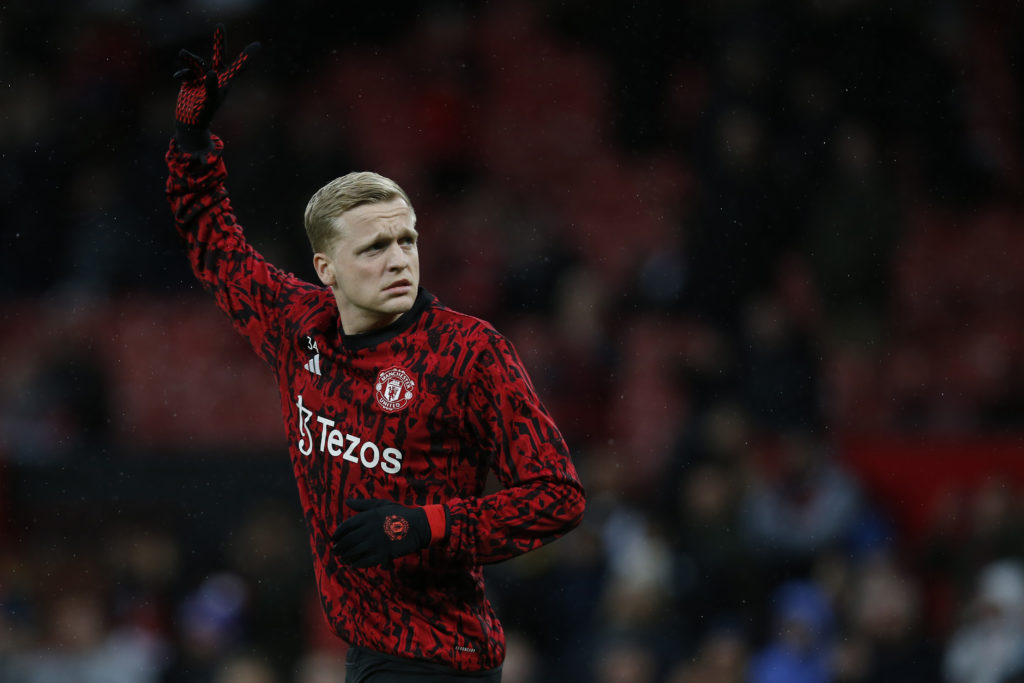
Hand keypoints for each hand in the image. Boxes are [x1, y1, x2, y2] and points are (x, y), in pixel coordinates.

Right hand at [173, 24, 259, 149]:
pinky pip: (186, 71)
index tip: (258, 45)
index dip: (247, 55)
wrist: (190, 122)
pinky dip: (182, 74)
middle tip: (220, 25)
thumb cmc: (204, 113)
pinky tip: (178, 78)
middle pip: (218, 55)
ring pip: (197, 62)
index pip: (239, 66)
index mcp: (226, 81)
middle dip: (218, 41)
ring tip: (182, 53)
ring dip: (190, 58)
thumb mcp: (210, 100)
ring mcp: (202, 77)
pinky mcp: (191, 80)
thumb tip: (210, 71)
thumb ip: (212, 85)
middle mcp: (215, 76)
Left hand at [332, 499, 429, 568]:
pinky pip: (365, 561)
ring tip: (343, 558)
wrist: (418, 526)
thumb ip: (363, 504)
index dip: (337, 534)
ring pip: (354, 552)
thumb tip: (347, 501)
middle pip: (348, 540)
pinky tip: (354, 564)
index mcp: (368, 516)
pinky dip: (356, 564)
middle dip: (339, 547)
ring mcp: (376, 542)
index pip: (346, 526)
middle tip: (336, 550)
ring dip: (346, 556)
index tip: (334, 538)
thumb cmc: (400, 513)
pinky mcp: (383, 553)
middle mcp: (370, 529)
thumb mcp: (381, 505)